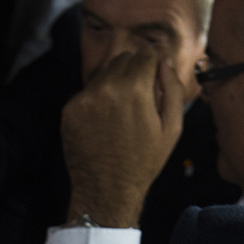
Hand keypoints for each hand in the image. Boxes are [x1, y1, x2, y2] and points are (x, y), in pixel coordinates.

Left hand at [61, 48, 185, 227]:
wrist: (107, 190)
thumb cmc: (143, 161)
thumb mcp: (172, 128)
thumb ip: (173, 88)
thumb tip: (164, 60)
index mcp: (135, 90)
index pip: (145, 54)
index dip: (152, 66)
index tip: (153, 80)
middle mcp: (107, 88)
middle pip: (123, 59)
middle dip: (133, 73)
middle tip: (137, 101)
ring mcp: (85, 99)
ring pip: (103, 74)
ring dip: (113, 85)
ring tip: (119, 115)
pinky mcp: (70, 109)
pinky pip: (87, 92)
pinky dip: (96, 101)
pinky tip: (102, 125)